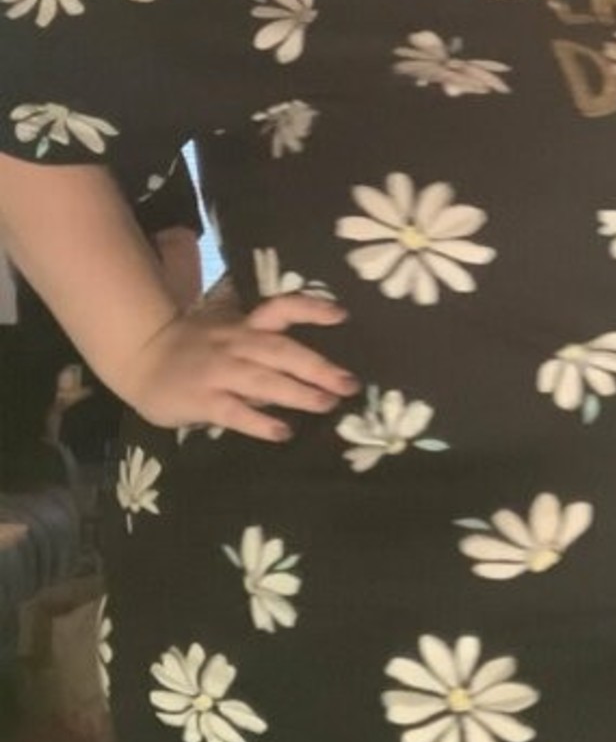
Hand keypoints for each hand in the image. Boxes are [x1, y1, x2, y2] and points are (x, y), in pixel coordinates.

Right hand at [120, 292, 359, 442]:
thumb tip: (303, 375)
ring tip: (326, 405)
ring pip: (262, 379)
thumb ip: (260, 351)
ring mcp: (218, 371)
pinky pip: (234, 411)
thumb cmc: (192, 349)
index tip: (342, 316)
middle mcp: (235, 344)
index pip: (281, 309)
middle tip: (349, 384)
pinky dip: (259, 422)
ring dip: (297, 392)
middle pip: (281, 350)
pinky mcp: (202, 399)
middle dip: (318, 366)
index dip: (311, 309)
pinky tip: (282, 432)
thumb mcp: (226, 336)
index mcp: (243, 326)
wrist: (140, 357)